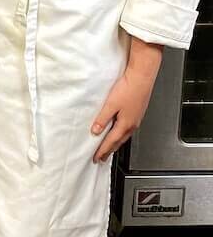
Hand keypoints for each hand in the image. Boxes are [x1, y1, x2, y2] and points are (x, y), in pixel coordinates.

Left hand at [91, 38, 162, 161]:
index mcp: (125, 124)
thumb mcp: (111, 104)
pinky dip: (120, 135)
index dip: (102, 150)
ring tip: (108, 148)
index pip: (111, 142)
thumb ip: (102, 118)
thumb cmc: (128, 89)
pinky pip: (126, 129)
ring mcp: (135, 120)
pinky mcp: (136, 113)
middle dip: (109, 151)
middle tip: (101, 158)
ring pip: (123, 136)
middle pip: (118, 142)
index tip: (95, 158)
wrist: (142, 78)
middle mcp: (132, 125)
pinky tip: (117, 131)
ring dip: (114, 143)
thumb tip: (95, 131)